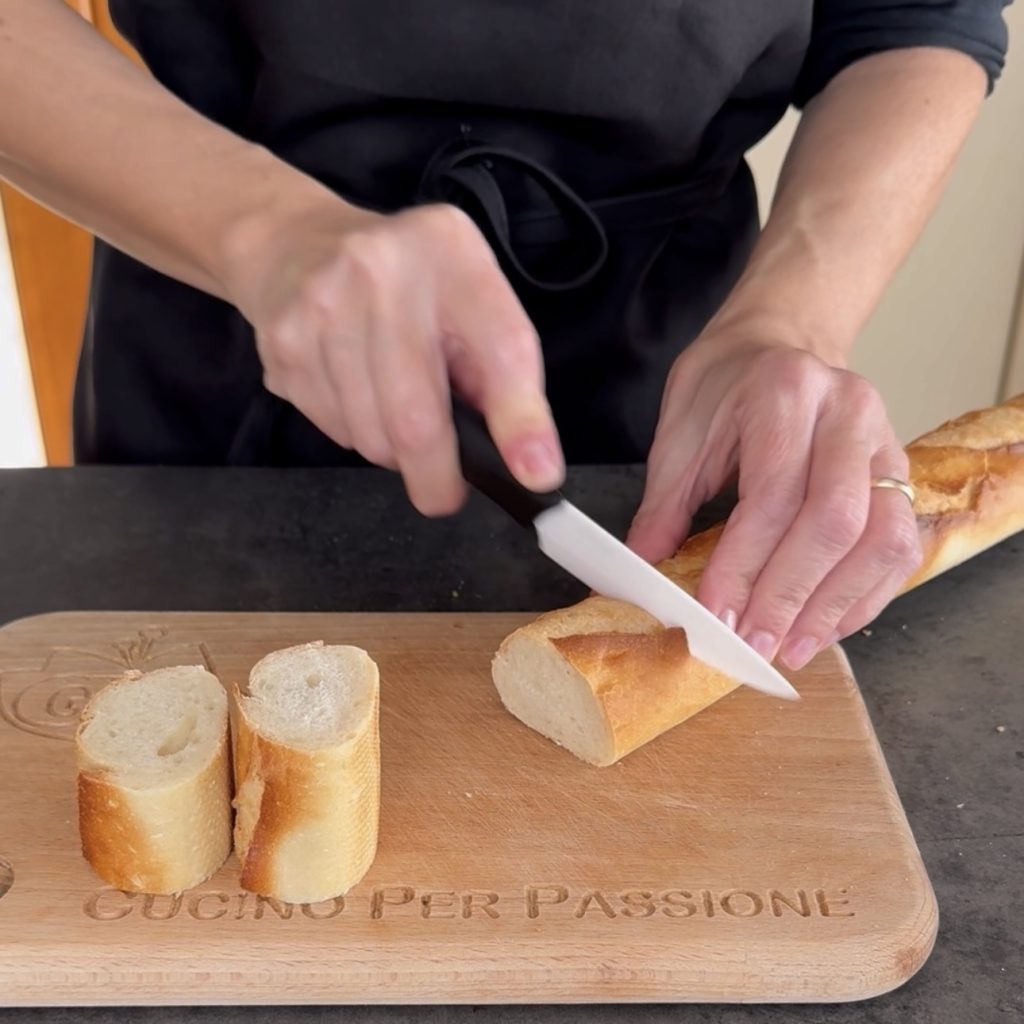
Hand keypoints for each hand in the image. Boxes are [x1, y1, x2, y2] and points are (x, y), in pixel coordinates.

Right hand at [223, 198, 563, 513]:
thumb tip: (525, 460)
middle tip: (444, 494)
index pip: (499, 346)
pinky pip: (333, 430)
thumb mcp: (470, 299)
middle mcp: (381, 271)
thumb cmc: (407, 285)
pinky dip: (355, 434)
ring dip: (393, 451)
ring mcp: (322, 307)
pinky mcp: (282, 345)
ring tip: (395, 411)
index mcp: (450, 252)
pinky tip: (356, 393)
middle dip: (436, 476)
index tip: (536, 473)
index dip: (520, 419)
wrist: (297, 245)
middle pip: (417, 417)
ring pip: (371, 436)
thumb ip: (499, 370)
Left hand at [627, 332, 922, 670]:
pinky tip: (825, 624)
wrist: (780, 341)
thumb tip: (643, 572)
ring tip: (792, 648)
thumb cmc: (725, 383)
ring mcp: (885, 441)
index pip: (772, 496)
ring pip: (881, 539)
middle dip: (791, 596)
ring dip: (835, 605)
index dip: (745, 566)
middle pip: (835, 522)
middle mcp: (848, 413)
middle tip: (756, 644)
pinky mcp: (900, 470)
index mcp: (785, 393)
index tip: (718, 617)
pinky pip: (900, 545)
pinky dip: (864, 595)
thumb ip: (664, 504)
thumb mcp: (680, 430)